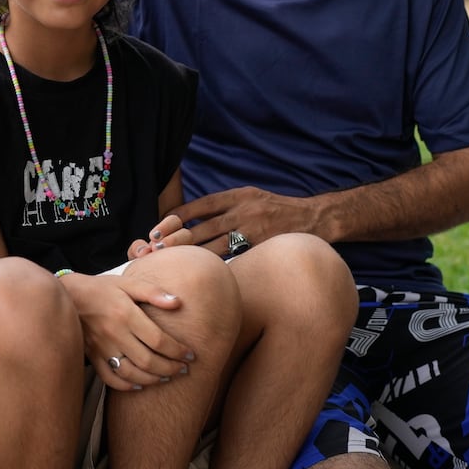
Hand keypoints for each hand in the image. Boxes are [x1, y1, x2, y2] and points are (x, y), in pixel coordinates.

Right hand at [60, 273, 193, 390]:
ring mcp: (102, 348)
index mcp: (126, 315)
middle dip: (170, 368)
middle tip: (184, 369)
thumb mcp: (127, 283)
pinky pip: (110, 378)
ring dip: (152, 379)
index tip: (191, 355)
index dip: (178, 351)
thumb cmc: (101, 288)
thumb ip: (153, 292)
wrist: (68, 295)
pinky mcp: (92, 356)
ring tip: (167, 377)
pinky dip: (126, 386)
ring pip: (131, 373)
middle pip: (148, 361)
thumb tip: (178, 303)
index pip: (158, 340)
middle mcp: (114, 334)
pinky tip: (140, 385)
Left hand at [130, 186, 315, 258]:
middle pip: (204, 228)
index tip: (159, 226)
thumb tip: (193, 217)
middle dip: (177, 239)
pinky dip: (216, 265)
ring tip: (171, 263)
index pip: (202, 205)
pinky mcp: (261, 249)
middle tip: (156, 249)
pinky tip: (201, 273)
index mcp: (239, 196)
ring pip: (215, 246)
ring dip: (192, 256)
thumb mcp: (250, 196)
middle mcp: (244, 212)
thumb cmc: (276, 209)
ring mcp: (253, 232)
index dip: (179, 216)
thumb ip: (225, 205)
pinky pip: (233, 259)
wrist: (313, 218)